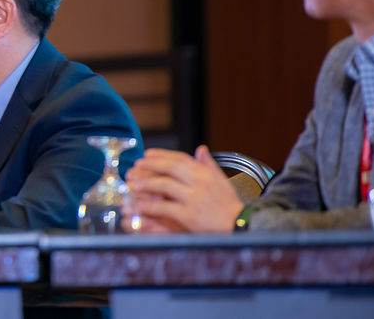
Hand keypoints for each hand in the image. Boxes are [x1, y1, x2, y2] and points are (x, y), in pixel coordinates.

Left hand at [126, 145, 243, 232]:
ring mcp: (194, 198)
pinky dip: (149, 206)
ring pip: (164, 185)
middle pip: (169, 168)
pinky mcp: (189, 214)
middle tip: (135, 166)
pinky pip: (164, 207)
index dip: (161, 155)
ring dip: (145, 184)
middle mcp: (199, 182)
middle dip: (149, 166)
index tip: (147, 154)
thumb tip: (200, 148)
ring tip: (132, 184)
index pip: (180, 158)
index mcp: (205, 173)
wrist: (241, 226)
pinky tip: (139, 206)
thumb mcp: (222, 181)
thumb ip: (209, 164)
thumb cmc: (230, 205)